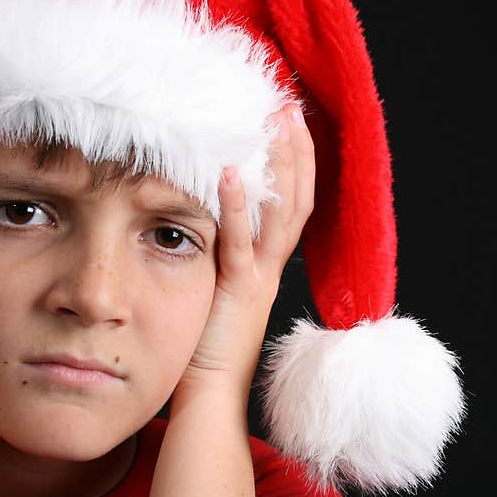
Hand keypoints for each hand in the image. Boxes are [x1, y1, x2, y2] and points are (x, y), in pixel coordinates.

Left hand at [180, 103, 315, 395]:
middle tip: (289, 105)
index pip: (292, 203)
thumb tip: (198, 204)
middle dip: (297, 149)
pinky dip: (237, 206)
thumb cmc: (205, 341)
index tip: (287, 122)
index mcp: (267, 262)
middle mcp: (271, 265)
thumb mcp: (217, 282)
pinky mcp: (237, 290)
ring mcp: (259, 277)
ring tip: (275, 121)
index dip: (296, 162)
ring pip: (282, 213)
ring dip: (281, 165)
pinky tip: (230, 170)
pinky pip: (242, 243)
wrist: (210, 391)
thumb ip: (216, 246)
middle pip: (298, 197)